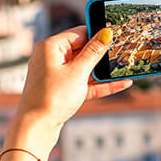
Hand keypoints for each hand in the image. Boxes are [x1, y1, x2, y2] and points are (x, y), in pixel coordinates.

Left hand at [9, 26, 132, 152]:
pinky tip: (120, 83)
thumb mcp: (78, 72)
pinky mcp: (62, 89)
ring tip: (124, 69)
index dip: (98, 34)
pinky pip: (84, 82)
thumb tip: (105, 33)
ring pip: (85, 67)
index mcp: (51, 47)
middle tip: (123, 52)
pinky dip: (99, 84)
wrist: (36, 128)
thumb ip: (93, 52)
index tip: (116, 35)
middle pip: (83, 49)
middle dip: (102, 54)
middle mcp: (51, 57)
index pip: (79, 33)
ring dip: (102, 70)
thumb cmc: (51, 98)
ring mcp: (56, 74)